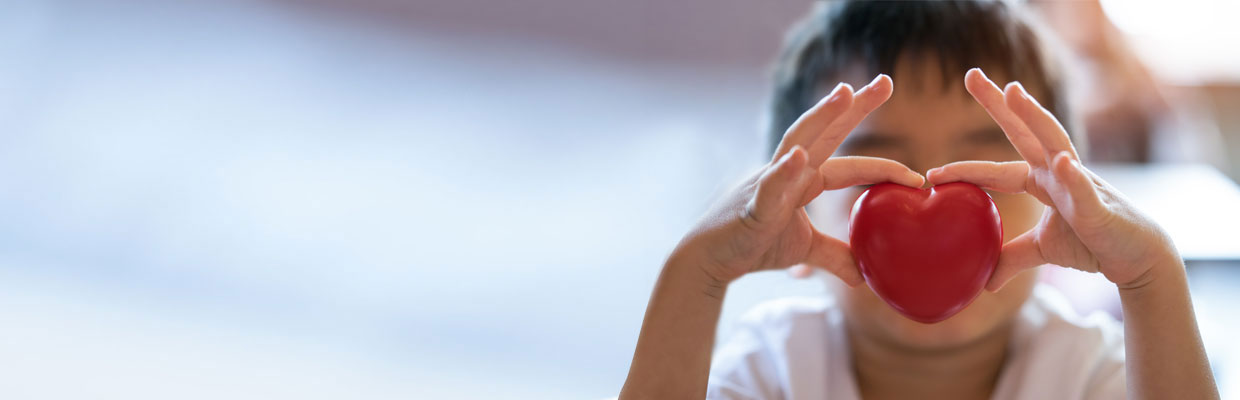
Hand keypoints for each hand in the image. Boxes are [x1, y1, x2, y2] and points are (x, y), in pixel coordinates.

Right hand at [675, 75, 923, 285]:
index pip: (852, 165)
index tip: (918, 176)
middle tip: (885, 81)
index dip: (885, 168)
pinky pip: (769, 186)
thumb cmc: (754, 244)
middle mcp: (790, 170)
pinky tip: (797, 157)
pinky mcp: (752, 204)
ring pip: (798, 142)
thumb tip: (866, 275)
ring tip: (844, 94)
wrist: (711, 258)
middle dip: (855, 106)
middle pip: (827, 131)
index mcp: (806, 179)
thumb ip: (836, 256)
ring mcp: (769, 182)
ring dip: (822, 117)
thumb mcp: (805, 249)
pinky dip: (783, 171)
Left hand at [926, 68, 1179, 290]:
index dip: (963, 170)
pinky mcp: (1098, 203)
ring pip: (1053, 140)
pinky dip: (1073, 175)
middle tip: (970, 74)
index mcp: (1040, 179)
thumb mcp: (1042, 249)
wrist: (1135, 258)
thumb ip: (1012, 257)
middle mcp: (1057, 169)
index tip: (931, 173)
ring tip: (1013, 92)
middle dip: (998, 103)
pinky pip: (1083, 187)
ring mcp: (1079, 180)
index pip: (994, 169)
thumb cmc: (1091, 244)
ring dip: (1033, 116)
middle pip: (1023, 131)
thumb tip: (983, 281)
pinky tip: (1063, 161)